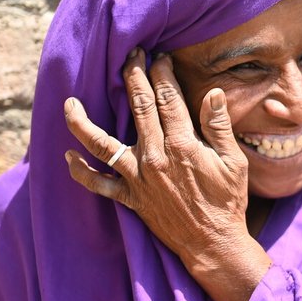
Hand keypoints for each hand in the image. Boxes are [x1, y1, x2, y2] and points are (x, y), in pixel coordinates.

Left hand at [63, 48, 270, 300]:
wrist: (213, 244)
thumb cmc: (227, 202)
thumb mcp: (233, 162)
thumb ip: (219, 126)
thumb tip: (213, 93)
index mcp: (181, 145)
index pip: (167, 98)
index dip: (161, 73)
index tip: (158, 57)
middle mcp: (154, 157)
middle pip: (137, 108)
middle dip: (132, 77)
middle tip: (129, 56)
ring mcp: (138, 178)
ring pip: (101, 144)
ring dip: (82, 122)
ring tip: (69, 103)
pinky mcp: (130, 198)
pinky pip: (98, 184)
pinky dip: (80, 172)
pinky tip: (68, 156)